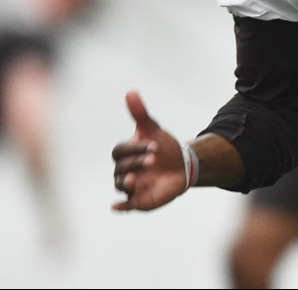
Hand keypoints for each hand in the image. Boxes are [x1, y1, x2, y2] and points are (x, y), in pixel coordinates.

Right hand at [111, 91, 185, 210]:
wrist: (181, 166)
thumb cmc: (164, 147)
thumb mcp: (153, 129)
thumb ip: (140, 113)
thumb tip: (131, 91)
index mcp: (125, 153)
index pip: (120, 151)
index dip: (134, 148)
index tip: (154, 145)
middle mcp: (123, 170)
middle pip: (120, 168)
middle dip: (136, 163)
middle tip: (153, 159)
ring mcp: (130, 186)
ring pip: (120, 185)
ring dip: (125, 183)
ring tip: (134, 179)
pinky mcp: (138, 200)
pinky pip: (124, 206)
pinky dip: (119, 207)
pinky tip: (115, 207)